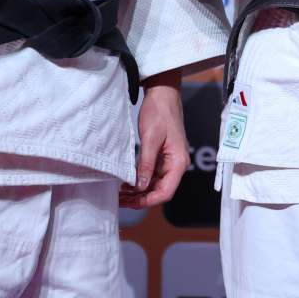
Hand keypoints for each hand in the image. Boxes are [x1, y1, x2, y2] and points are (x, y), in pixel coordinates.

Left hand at [121, 75, 187, 208]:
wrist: (163, 94)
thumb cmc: (160, 112)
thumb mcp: (150, 138)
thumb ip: (146, 164)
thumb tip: (140, 186)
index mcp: (178, 162)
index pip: (166, 191)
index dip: (148, 200)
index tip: (131, 203)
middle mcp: (176, 164)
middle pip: (160, 190)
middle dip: (141, 198)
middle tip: (120, 200)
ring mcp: (169, 160)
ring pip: (155, 184)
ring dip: (139, 191)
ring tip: (120, 194)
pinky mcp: (162, 156)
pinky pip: (152, 174)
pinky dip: (140, 180)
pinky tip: (126, 183)